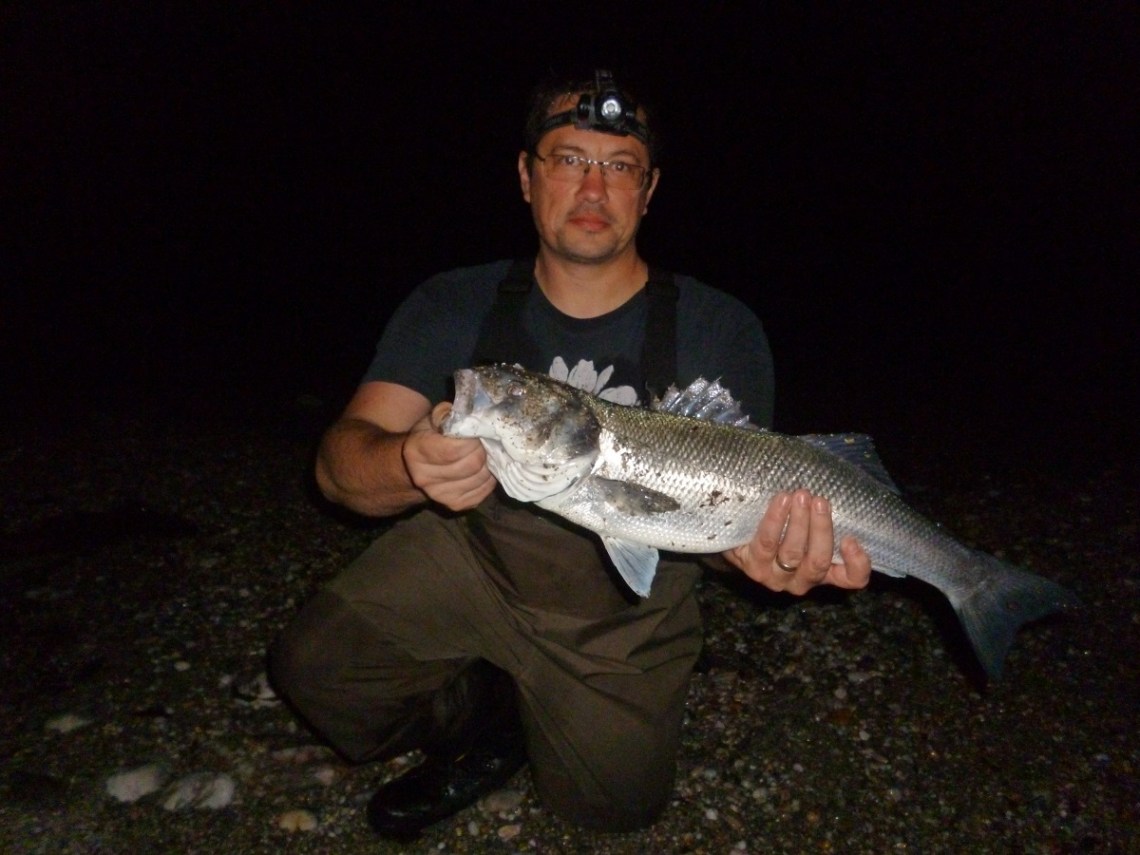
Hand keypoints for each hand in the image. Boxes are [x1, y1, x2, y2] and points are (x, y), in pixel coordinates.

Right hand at [401, 402, 496, 510]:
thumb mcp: (432, 419)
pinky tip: (484, 467)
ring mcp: (440, 495)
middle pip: (471, 464)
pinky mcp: (456, 505)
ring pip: (480, 478)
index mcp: (416, 452)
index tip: (477, 431)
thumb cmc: (430, 437)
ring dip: (489, 463)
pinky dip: (490, 477)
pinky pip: (484, 490)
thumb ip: (447, 414)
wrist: (418, 468)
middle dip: (483, 450)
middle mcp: (424, 478)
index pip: (454, 449)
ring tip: (486, 453)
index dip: (472, 439)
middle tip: (485, 441)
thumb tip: (468, 416)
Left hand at [723, 489, 870, 594]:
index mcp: (824, 572)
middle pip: (818, 561)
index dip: (857, 564)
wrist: (741, 534)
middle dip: (821, 528)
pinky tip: (781, 501)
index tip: (851, 538)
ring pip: (793, 553)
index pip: (852, 578)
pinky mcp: (754, 568)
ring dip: (798, 522)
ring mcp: (777, 578)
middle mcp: (803, 580)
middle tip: (819, 501)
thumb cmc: (784, 526)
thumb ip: (821, 518)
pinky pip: (766, 543)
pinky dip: (775, 520)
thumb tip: (831, 494)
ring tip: (800, 496)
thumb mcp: (808, 525)